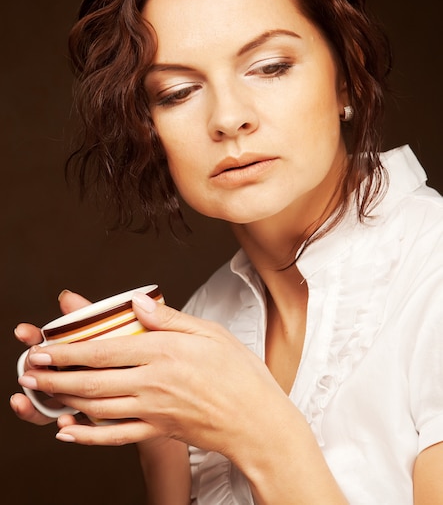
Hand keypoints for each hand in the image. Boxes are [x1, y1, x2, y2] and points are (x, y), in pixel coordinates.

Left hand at [18, 292, 287, 456]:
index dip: (70, 349)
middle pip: (93, 380)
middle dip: (56, 375)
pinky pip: (116, 437)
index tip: (47, 345)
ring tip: (43, 392)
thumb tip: (136, 302)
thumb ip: (170, 318)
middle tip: (31, 369)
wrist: (258, 421)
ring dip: (64, 400)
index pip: (105, 349)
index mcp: (165, 352)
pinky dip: (87, 437)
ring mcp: (154, 411)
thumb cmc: (240, 373)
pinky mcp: (159, 432)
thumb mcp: (210, 332)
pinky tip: (69, 432)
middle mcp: (154, 382)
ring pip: (98, 408)